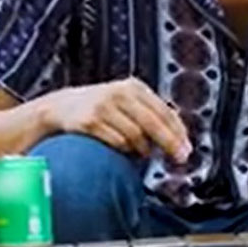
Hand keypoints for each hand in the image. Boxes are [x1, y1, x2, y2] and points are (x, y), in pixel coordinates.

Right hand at [40, 78, 191, 163]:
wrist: (61, 106)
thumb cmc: (101, 107)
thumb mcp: (126, 101)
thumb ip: (150, 113)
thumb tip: (179, 137)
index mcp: (134, 87)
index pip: (164, 111)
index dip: (178, 132)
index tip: (186, 149)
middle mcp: (119, 93)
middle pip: (153, 123)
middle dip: (169, 144)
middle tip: (178, 159)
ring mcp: (103, 106)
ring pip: (135, 136)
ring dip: (141, 150)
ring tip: (140, 153)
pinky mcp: (89, 121)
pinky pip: (116, 143)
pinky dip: (123, 151)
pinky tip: (123, 151)